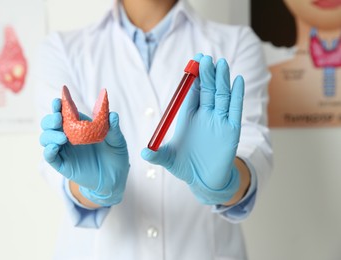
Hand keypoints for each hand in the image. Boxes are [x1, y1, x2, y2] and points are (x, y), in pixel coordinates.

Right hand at [40, 98, 129, 206]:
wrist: (114, 178)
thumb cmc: (115, 155)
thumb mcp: (117, 141)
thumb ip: (114, 129)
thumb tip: (112, 114)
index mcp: (79, 124)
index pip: (64, 111)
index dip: (59, 105)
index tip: (59, 100)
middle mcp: (68, 135)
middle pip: (50, 123)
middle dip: (51, 119)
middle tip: (58, 118)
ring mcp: (63, 149)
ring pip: (46, 138)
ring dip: (50, 135)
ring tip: (63, 137)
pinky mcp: (62, 164)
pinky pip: (50, 156)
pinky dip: (49, 150)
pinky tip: (55, 147)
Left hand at [141, 54, 243, 204]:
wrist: (204, 181)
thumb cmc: (184, 167)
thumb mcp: (168, 159)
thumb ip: (157, 155)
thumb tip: (143, 153)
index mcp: (189, 116)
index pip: (192, 92)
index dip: (192, 78)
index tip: (193, 63)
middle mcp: (205, 115)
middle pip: (207, 90)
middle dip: (206, 74)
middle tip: (205, 59)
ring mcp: (219, 121)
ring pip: (222, 96)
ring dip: (222, 80)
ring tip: (221, 64)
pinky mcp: (232, 130)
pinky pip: (235, 110)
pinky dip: (237, 95)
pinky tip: (237, 81)